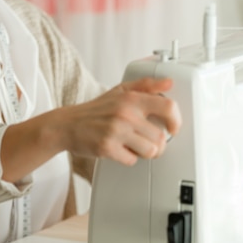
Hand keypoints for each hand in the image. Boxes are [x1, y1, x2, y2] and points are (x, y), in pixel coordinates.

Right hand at [0, 77, 181, 181]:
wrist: (66, 124)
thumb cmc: (96, 110)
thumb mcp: (121, 91)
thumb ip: (146, 86)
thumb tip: (169, 83)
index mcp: (132, 99)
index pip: (168, 107)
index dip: (176, 120)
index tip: (173, 128)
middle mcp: (126, 113)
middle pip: (160, 137)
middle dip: (158, 144)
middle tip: (148, 142)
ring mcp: (116, 131)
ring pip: (150, 151)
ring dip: (144, 153)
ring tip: (134, 146)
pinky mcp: (107, 147)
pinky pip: (132, 160)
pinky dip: (128, 158)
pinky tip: (120, 150)